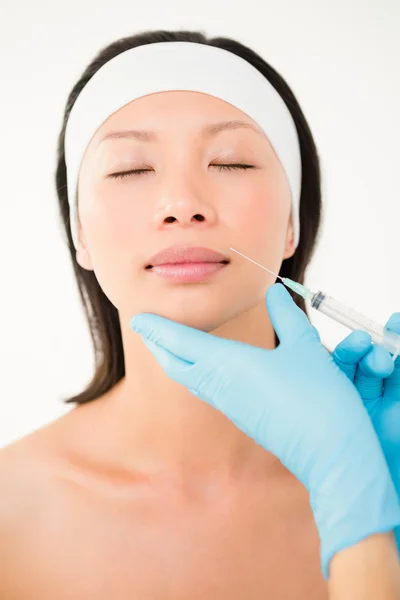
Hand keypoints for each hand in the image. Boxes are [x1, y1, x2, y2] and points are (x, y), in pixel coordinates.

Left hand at [130, 284, 399, 578]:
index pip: (181, 342)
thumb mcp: (304, 347)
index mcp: (227, 364)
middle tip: (149, 332)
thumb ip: (287, 317)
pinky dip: (199, 374)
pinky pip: (209, 390)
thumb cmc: (317, 396)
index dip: (159, 328)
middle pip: (177, 365)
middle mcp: (221, 386)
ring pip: (192, 380)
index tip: (139, 318)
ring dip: (179, 361)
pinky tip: (207, 371)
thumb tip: (275, 292)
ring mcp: (230, 406)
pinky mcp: (243, 418)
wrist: (330, 454)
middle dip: (161, 346)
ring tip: (171, 349)